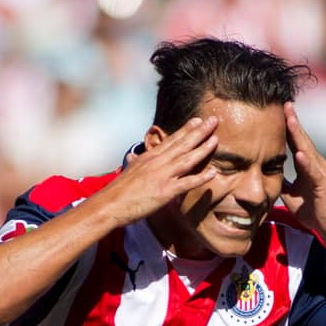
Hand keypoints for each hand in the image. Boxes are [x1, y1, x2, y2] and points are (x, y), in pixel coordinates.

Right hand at [95, 116, 219, 226]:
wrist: (109, 205)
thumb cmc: (118, 191)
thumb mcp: (127, 171)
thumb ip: (133, 162)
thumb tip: (131, 156)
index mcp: (149, 157)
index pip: (171, 140)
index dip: (186, 129)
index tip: (198, 120)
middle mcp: (157, 162)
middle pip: (182, 144)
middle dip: (199, 132)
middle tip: (214, 120)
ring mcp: (162, 176)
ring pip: (187, 159)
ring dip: (203, 149)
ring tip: (216, 139)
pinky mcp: (165, 192)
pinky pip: (187, 183)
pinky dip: (201, 178)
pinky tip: (213, 173)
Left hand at [280, 103, 325, 240]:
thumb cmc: (311, 210)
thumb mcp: (289, 193)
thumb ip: (280, 181)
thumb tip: (265, 173)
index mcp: (307, 165)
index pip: (296, 142)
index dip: (287, 127)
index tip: (278, 110)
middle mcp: (316, 165)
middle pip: (303, 139)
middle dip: (294, 121)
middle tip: (285, 104)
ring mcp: (321, 173)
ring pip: (309, 150)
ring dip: (299, 135)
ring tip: (290, 120)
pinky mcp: (324, 186)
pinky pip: (314, 173)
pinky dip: (306, 163)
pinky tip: (299, 154)